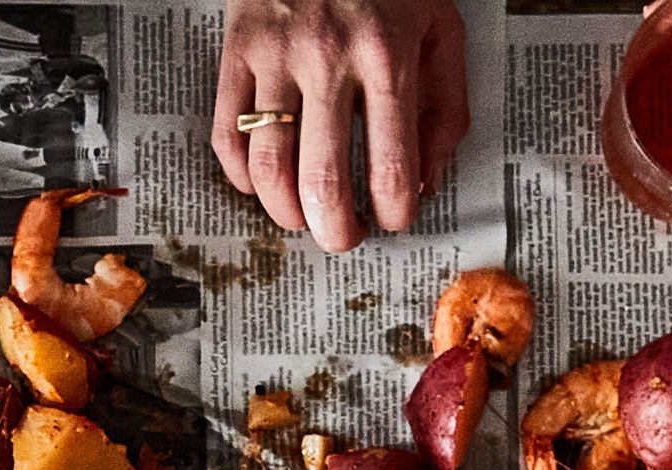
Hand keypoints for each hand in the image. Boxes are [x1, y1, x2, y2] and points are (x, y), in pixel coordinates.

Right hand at [213, 0, 468, 251]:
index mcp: (388, 58)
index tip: (394, 218)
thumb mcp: (441, 30)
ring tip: (301, 219)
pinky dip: (242, 176)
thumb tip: (425, 178)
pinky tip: (263, 183)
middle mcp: (329, 61)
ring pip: (268, 167)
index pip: (390, 166)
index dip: (394, 211)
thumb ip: (444, 107)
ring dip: (284, 212)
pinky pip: (227, 135)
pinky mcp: (237, 52)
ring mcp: (276, 57)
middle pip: (323, 181)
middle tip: (343, 237)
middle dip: (336, 230)